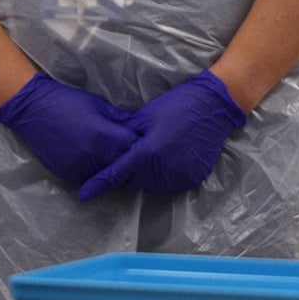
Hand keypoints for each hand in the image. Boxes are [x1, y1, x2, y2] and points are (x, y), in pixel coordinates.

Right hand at [0, 72, 137, 186]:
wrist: (34, 110)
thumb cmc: (69, 102)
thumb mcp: (100, 106)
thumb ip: (121, 119)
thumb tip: (139, 127)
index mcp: (104, 136)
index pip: (133, 148)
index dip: (140, 145)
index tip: (143, 143)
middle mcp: (93, 155)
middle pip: (122, 165)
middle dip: (128, 159)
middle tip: (132, 154)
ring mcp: (79, 167)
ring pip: (105, 174)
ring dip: (111, 168)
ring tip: (113, 158)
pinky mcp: (67, 174)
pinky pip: (88, 178)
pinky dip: (94, 172)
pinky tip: (95, 162)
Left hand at [77, 71, 244, 199]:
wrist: (213, 106)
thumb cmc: (176, 105)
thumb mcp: (146, 116)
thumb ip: (128, 137)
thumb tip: (112, 150)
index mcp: (148, 151)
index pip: (116, 173)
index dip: (98, 184)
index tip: (84, 194)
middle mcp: (163, 169)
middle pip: (135, 181)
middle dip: (131, 172)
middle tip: (138, 153)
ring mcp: (180, 175)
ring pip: (153, 185)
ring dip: (149, 175)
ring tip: (157, 155)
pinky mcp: (193, 178)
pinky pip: (171, 184)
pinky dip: (167, 175)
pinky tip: (172, 159)